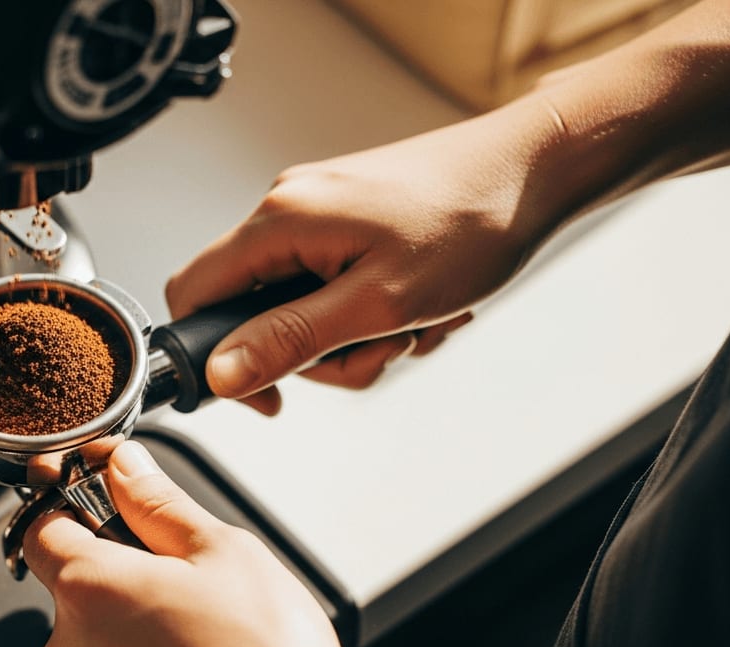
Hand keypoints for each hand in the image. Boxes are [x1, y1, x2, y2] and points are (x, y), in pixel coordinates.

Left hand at [23, 442, 355, 646]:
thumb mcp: (224, 554)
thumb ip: (160, 503)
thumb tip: (124, 466)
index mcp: (88, 588)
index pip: (40, 523)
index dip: (72, 500)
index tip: (107, 494)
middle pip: (75, 584)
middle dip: (122, 569)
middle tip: (188, 573)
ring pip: (99, 640)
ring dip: (137, 626)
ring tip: (207, 635)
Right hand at [167, 103, 569, 414]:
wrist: (537, 170)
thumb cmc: (471, 222)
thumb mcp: (377, 304)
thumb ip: (291, 341)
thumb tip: (221, 374)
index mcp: (282, 220)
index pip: (192, 292)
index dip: (211, 355)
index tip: (264, 393)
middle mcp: (291, 208)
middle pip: (256, 312)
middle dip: (319, 351)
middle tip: (379, 347)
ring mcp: (323, 213)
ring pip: (304, 308)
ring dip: (359, 336)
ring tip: (414, 323)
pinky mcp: (352, 221)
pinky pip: (338, 288)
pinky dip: (377, 311)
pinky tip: (423, 304)